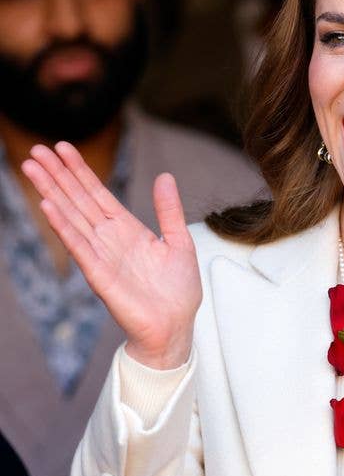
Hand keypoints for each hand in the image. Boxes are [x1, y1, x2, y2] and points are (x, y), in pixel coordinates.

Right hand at [22, 141, 201, 368]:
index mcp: (127, 230)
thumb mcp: (179, 243)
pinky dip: (64, 227)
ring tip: (32, 168)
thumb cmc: (178, 293)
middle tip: (36, 150)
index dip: (80, 171)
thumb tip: (165, 176)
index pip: (98, 194)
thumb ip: (169, 210)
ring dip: (52, 192)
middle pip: (78, 201)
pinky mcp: (100, 276)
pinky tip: (48, 206)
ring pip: (72, 218)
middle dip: (58, 175)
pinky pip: (79, 247)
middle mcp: (109, 240)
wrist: (175, 328)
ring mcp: (102, 257)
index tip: (63, 147)